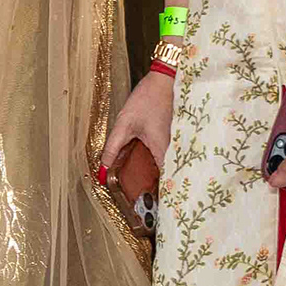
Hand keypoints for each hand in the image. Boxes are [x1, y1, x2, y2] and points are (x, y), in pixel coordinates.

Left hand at [100, 70, 175, 189]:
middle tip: (142, 199)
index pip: (163, 184)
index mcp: (164, 151)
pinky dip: (163, 164)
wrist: (169, 77)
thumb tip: (103, 168)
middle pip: (169, 179)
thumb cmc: (149, 98)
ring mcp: (181, 145)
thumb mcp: (125, 123)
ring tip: (145, 185)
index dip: (154, 198)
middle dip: (156, 190)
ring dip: (159, 177)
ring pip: (172, 169)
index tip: (143, 207)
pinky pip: (173, 158)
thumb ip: (113, 147)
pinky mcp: (181, 138)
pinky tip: (151, 164)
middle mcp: (178, 151)